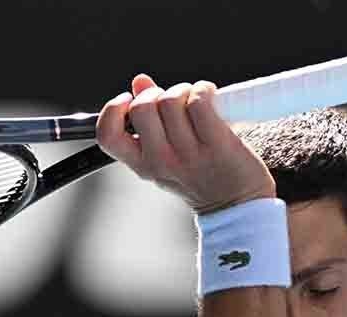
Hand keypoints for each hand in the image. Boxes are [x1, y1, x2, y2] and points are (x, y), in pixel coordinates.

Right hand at [96, 74, 276, 214]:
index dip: (113, 110)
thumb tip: (139, 82)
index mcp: (144, 165)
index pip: (108, 135)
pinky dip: (204, 90)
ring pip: (171, 100)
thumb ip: (150, 119)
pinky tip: (212, 98)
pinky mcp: (216, 144)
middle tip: (173, 101)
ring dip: (184, 90)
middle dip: (156, 93)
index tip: (128, 100)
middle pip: (142, 107)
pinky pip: (199, 101)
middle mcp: (161, 162)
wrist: (238, 205)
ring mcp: (189, 154)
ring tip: (196, 102)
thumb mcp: (167, 155)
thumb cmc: (203, 177)